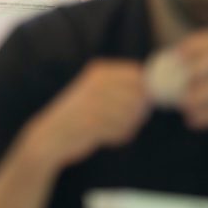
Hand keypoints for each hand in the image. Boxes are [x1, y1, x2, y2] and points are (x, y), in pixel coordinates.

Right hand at [27, 60, 150, 169]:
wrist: (49, 136)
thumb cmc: (80, 114)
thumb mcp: (98, 92)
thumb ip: (124, 88)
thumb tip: (158, 92)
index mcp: (100, 71)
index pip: (138, 75)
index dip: (146, 91)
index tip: (141, 104)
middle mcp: (97, 82)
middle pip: (139, 95)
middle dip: (139, 111)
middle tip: (128, 121)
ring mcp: (94, 102)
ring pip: (132, 114)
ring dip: (129, 125)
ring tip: (115, 129)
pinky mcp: (92, 123)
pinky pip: (122, 130)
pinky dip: (120, 136)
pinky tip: (106, 137)